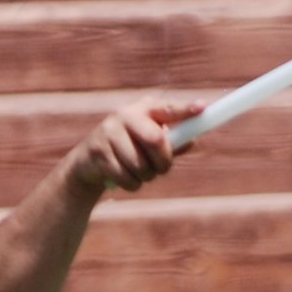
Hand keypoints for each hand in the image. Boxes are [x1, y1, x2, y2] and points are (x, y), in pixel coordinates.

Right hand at [65, 100, 200, 194]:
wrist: (89, 163)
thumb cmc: (130, 149)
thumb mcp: (151, 142)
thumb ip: (173, 142)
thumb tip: (192, 141)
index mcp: (144, 109)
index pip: (168, 108)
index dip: (185, 109)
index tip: (203, 107)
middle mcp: (126, 115)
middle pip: (155, 139)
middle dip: (163, 161)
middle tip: (162, 168)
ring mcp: (109, 132)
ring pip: (141, 164)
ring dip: (146, 176)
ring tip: (139, 171)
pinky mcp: (99, 152)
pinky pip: (127, 178)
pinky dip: (132, 184)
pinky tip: (124, 177)